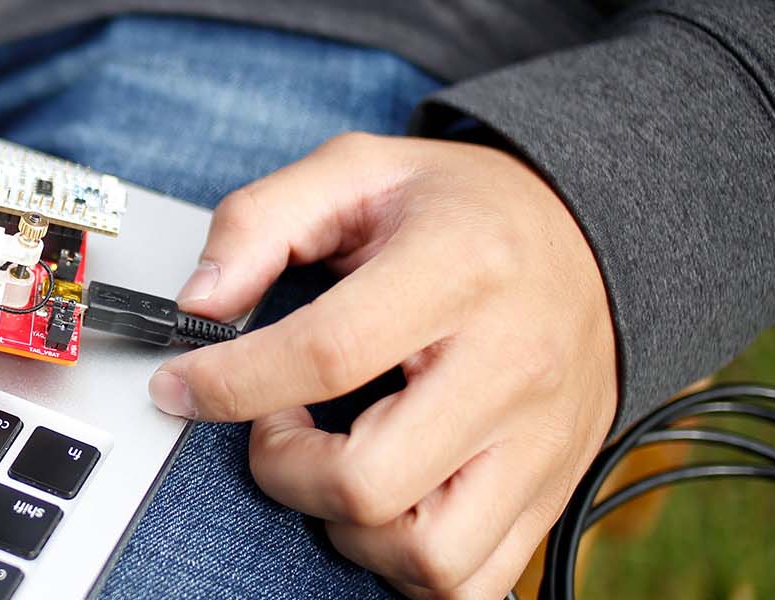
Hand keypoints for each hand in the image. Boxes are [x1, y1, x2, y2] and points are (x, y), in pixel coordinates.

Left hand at [149, 133, 617, 597]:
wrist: (594, 237)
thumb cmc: (467, 213)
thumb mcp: (358, 172)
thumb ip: (261, 221)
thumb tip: (199, 301)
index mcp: (460, 270)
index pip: (327, 353)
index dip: (229, 382)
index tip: (181, 385)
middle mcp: (511, 366)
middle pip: (370, 482)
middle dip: (285, 471)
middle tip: (275, 426)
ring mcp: (540, 441)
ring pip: (428, 556)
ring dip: (348, 530)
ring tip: (332, 467)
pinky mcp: (553, 489)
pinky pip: (473, 583)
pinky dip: (408, 566)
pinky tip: (382, 509)